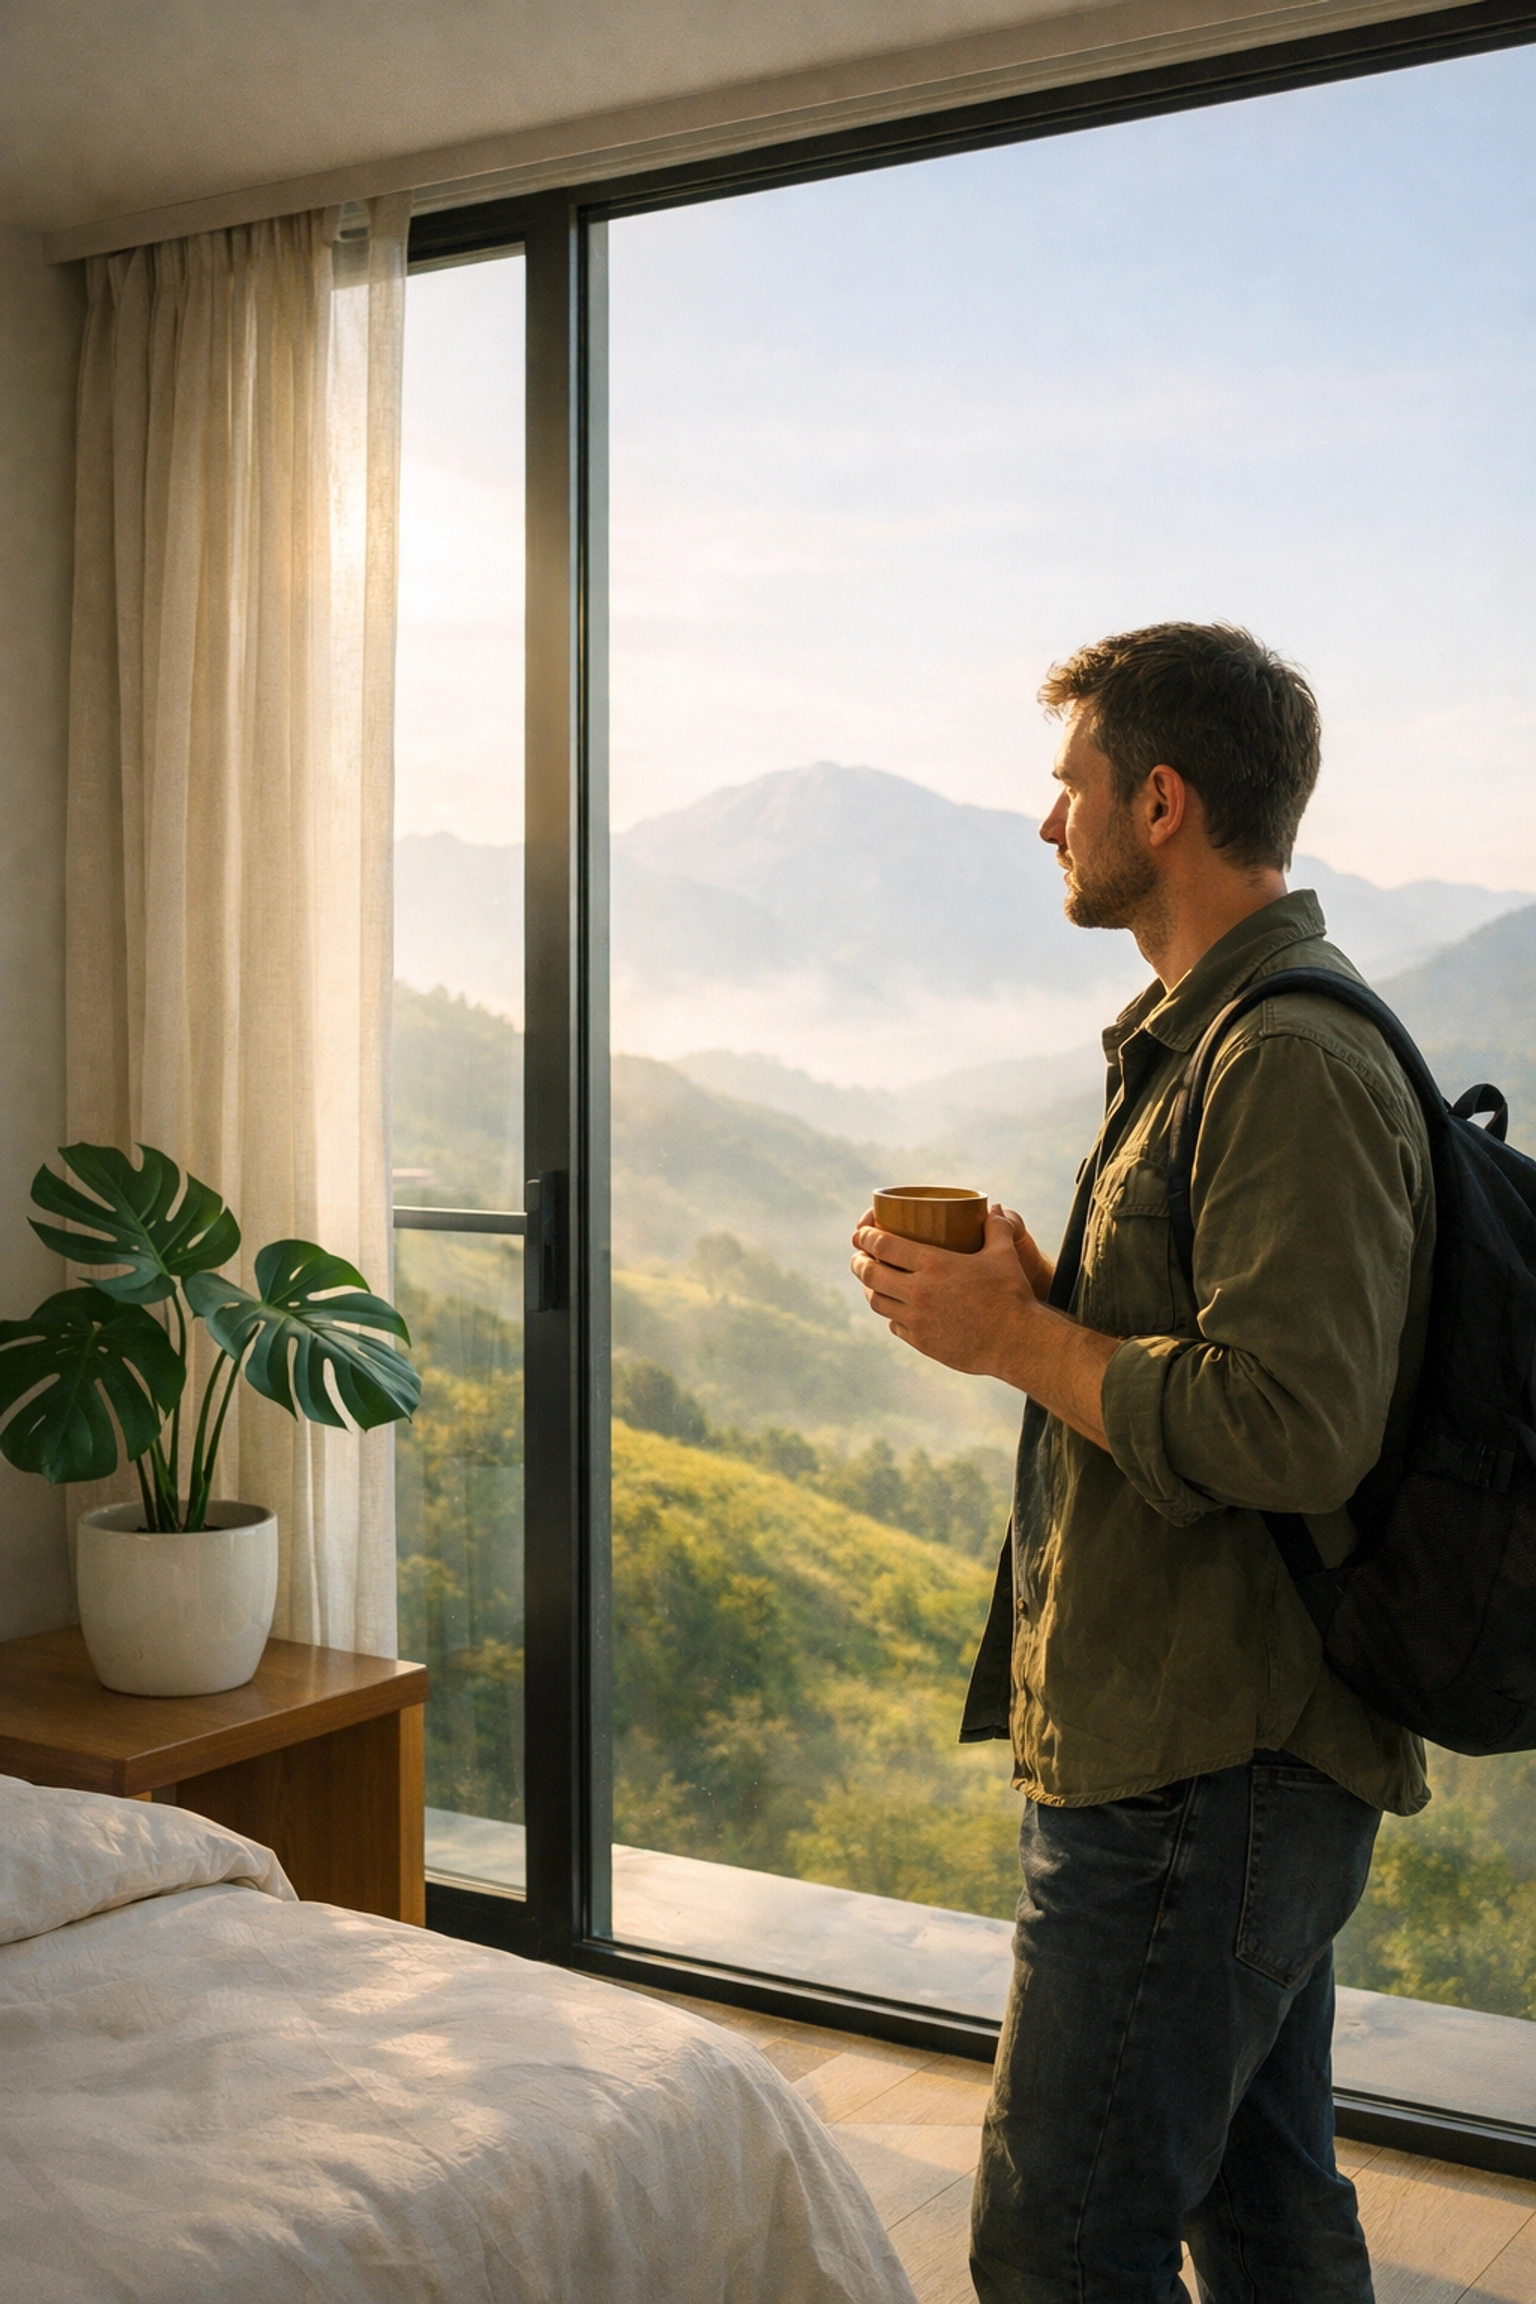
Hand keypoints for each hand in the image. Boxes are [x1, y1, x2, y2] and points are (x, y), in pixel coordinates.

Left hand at [849, 1206, 1117, 1447]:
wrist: (1017, 1342)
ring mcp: (917, 1320)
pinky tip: (897, 1309)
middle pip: (870, 1274)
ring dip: (869, 1289)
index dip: (866, 1237)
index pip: (884, 1246)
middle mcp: (919, 1292)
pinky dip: (891, 1314)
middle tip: (858, 1256)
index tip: (861, 1232)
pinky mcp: (922, 1343)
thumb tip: (993, 1209)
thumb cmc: (1011, 1295)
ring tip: (871, 1282)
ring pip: (877, 1302)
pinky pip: (895, 1326)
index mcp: (935, 1265)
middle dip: (858, 1262)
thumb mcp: (1004, 1254)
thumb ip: (996, 1228)